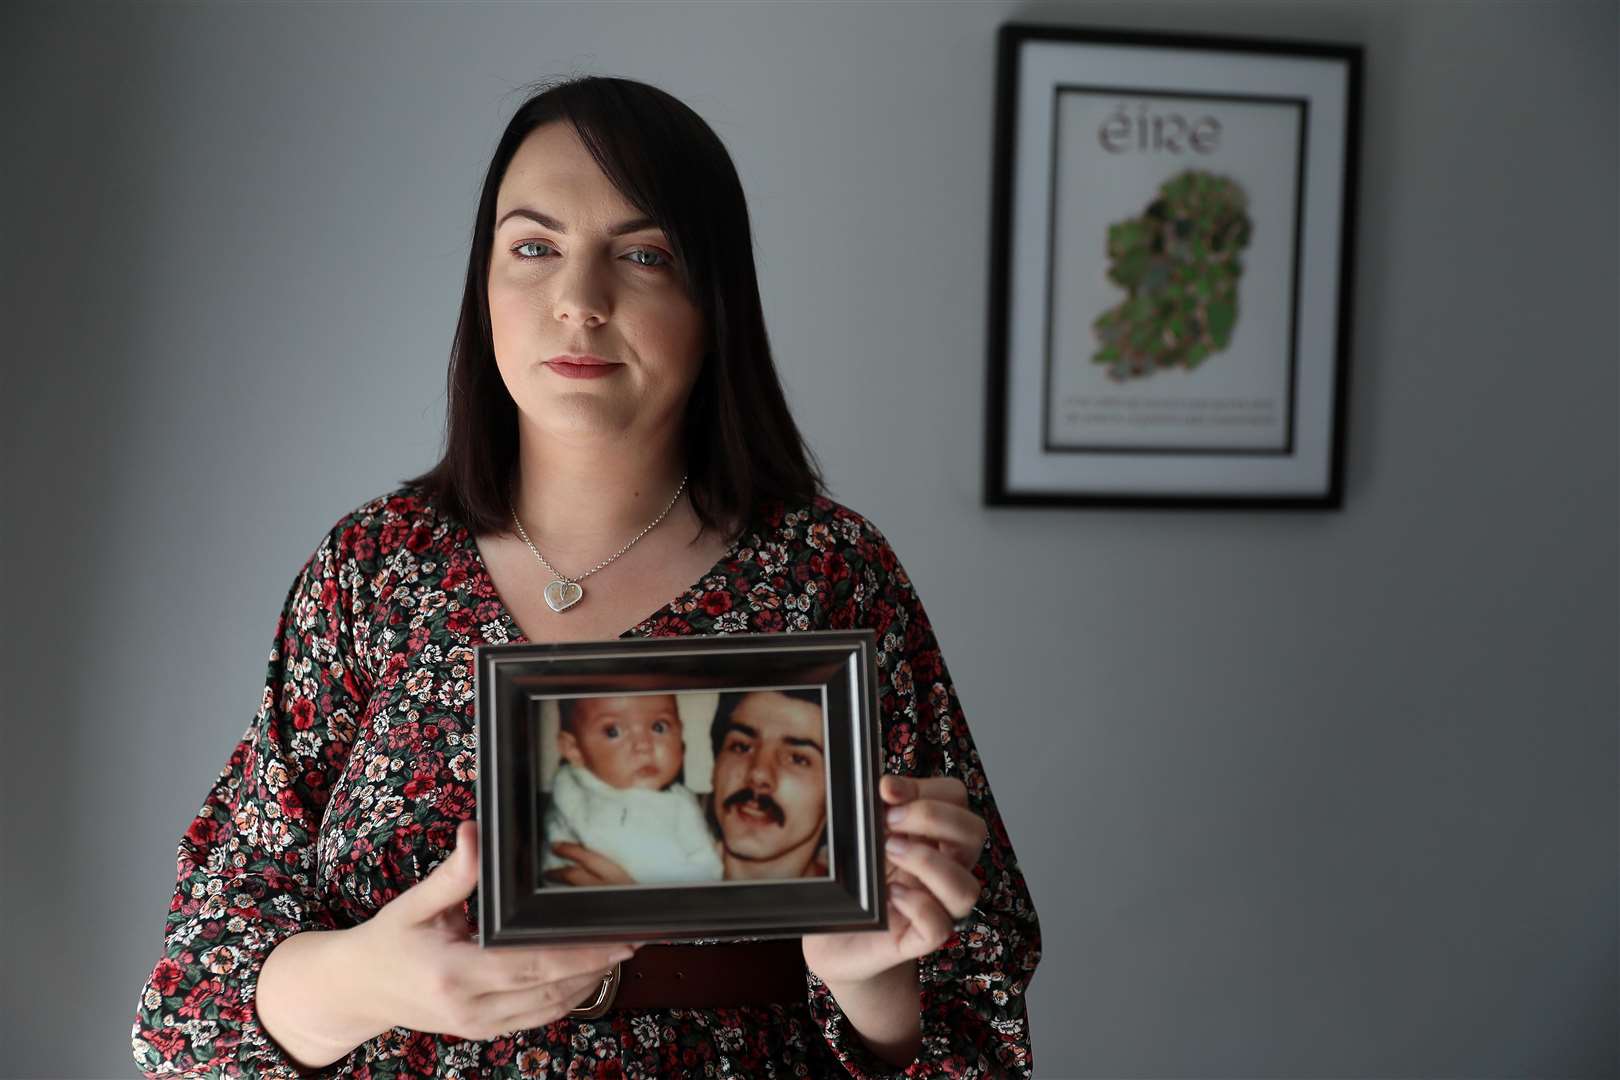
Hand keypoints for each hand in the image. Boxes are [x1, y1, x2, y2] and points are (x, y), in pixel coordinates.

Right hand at [348, 820, 637, 1040]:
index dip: (579, 953)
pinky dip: (566, 999)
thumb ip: (454, 874)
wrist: (358, 990)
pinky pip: (536, 1018)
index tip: (616, 937)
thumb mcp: (415, 903)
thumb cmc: (387, 941)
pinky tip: (586, 976)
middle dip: (597, 965)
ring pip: (549, 1008)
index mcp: (454, 972)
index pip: (532, 963)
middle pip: (550, 989)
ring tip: (618, 953)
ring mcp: (478, 1027)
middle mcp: (470, 1008)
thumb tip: (476, 832)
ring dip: (588, 983)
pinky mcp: (482, 1032)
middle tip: (634, 940)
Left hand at [801, 775, 987, 988]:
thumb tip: (877, 787)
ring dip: (929, 862)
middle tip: (889, 821)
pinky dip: (919, 906)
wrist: (832, 942)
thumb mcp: (854, 840)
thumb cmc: (848, 885)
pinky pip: (939, 926)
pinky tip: (890, 896)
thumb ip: (867, 813)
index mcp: (931, 836)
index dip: (927, 788)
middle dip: (934, 817)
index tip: (886, 788)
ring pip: (967, 887)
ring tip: (889, 852)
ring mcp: (936, 906)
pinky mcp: (917, 941)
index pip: (955, 798)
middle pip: (975, 832)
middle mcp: (943, 869)